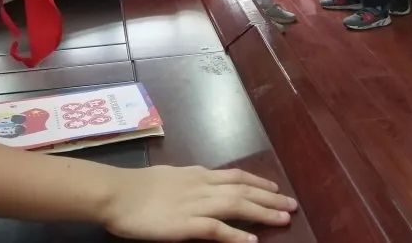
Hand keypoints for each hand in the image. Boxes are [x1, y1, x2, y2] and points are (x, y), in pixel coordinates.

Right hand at [101, 165, 295, 241]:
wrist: (118, 193)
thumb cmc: (139, 187)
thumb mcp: (171, 178)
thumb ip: (190, 182)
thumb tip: (204, 182)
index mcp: (197, 174)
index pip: (235, 176)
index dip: (258, 182)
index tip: (275, 187)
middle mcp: (202, 185)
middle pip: (243, 189)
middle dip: (270, 197)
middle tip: (292, 205)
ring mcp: (195, 204)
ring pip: (236, 205)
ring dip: (262, 212)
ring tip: (284, 218)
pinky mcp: (186, 224)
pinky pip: (216, 229)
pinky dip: (236, 234)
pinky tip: (252, 242)